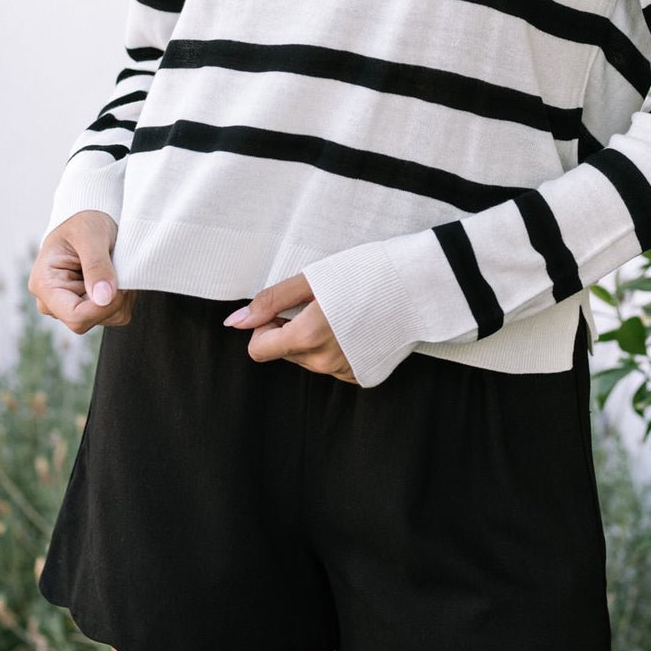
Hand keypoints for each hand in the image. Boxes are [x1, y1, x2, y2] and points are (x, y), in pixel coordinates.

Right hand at [28, 210, 136, 334]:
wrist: (88, 216)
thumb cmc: (83, 219)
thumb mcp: (90, 235)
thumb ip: (97, 266)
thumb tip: (103, 298)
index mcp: (45, 284)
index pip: (75, 316)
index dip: (103, 307)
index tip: (122, 286)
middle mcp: (52, 301)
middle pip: (90, 320)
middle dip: (113, 299)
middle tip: (120, 269)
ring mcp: (67, 305)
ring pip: (105, 319)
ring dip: (120, 296)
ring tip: (116, 268)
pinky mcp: (84, 306)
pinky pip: (112, 313)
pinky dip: (122, 297)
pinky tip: (116, 276)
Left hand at [223, 273, 357, 383]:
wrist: (417, 286)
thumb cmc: (365, 273)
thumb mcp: (311, 279)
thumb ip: (270, 302)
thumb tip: (234, 322)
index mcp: (306, 338)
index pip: (258, 349)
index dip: (265, 325)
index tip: (286, 307)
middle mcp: (324, 363)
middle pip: (285, 353)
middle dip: (291, 330)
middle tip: (320, 303)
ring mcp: (345, 373)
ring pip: (309, 359)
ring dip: (313, 339)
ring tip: (343, 313)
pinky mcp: (362, 377)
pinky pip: (333, 366)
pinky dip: (336, 348)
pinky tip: (356, 328)